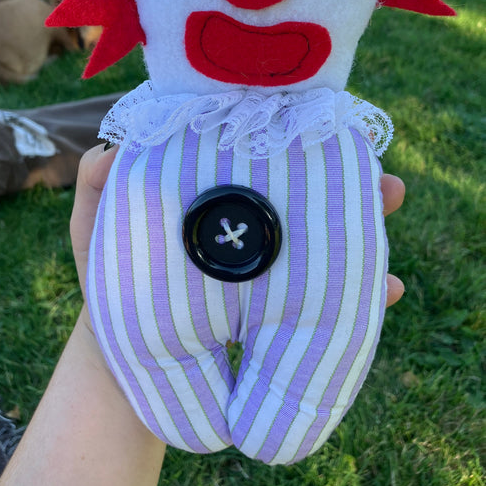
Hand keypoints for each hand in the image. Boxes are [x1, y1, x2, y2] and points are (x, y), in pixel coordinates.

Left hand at [71, 145, 405, 308]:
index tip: (325, 124)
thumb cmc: (108, 282)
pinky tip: (391, 288)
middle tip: (386, 176)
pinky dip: (362, 290)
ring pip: (327, 238)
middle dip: (348, 180)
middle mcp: (248, 227)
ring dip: (364, 227)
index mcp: (214, 200)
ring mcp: (267, 269)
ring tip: (389, 207)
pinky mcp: (277, 311)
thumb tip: (112, 148)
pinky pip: (326, 295)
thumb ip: (96, 190)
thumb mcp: (95, 230)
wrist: (125, 360)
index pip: (262, 160)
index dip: (293, 140)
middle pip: (306, 192)